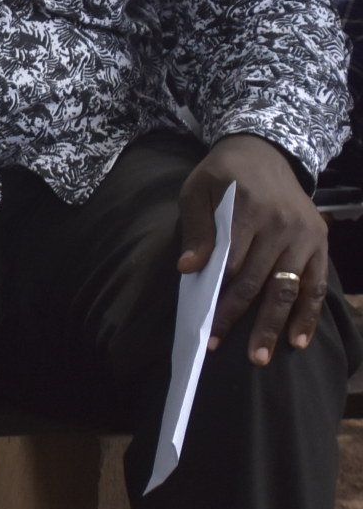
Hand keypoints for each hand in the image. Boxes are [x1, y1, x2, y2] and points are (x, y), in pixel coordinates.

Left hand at [181, 133, 331, 365]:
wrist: (265, 152)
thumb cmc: (222, 174)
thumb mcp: (197, 190)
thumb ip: (196, 229)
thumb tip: (188, 269)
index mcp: (249, 208)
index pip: (233, 261)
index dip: (220, 296)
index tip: (206, 325)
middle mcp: (282, 224)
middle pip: (260, 280)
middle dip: (241, 318)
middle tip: (223, 348)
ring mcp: (305, 235)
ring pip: (289, 287)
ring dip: (274, 325)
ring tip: (260, 356)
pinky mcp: (320, 243)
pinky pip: (316, 284)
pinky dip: (307, 313)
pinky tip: (297, 340)